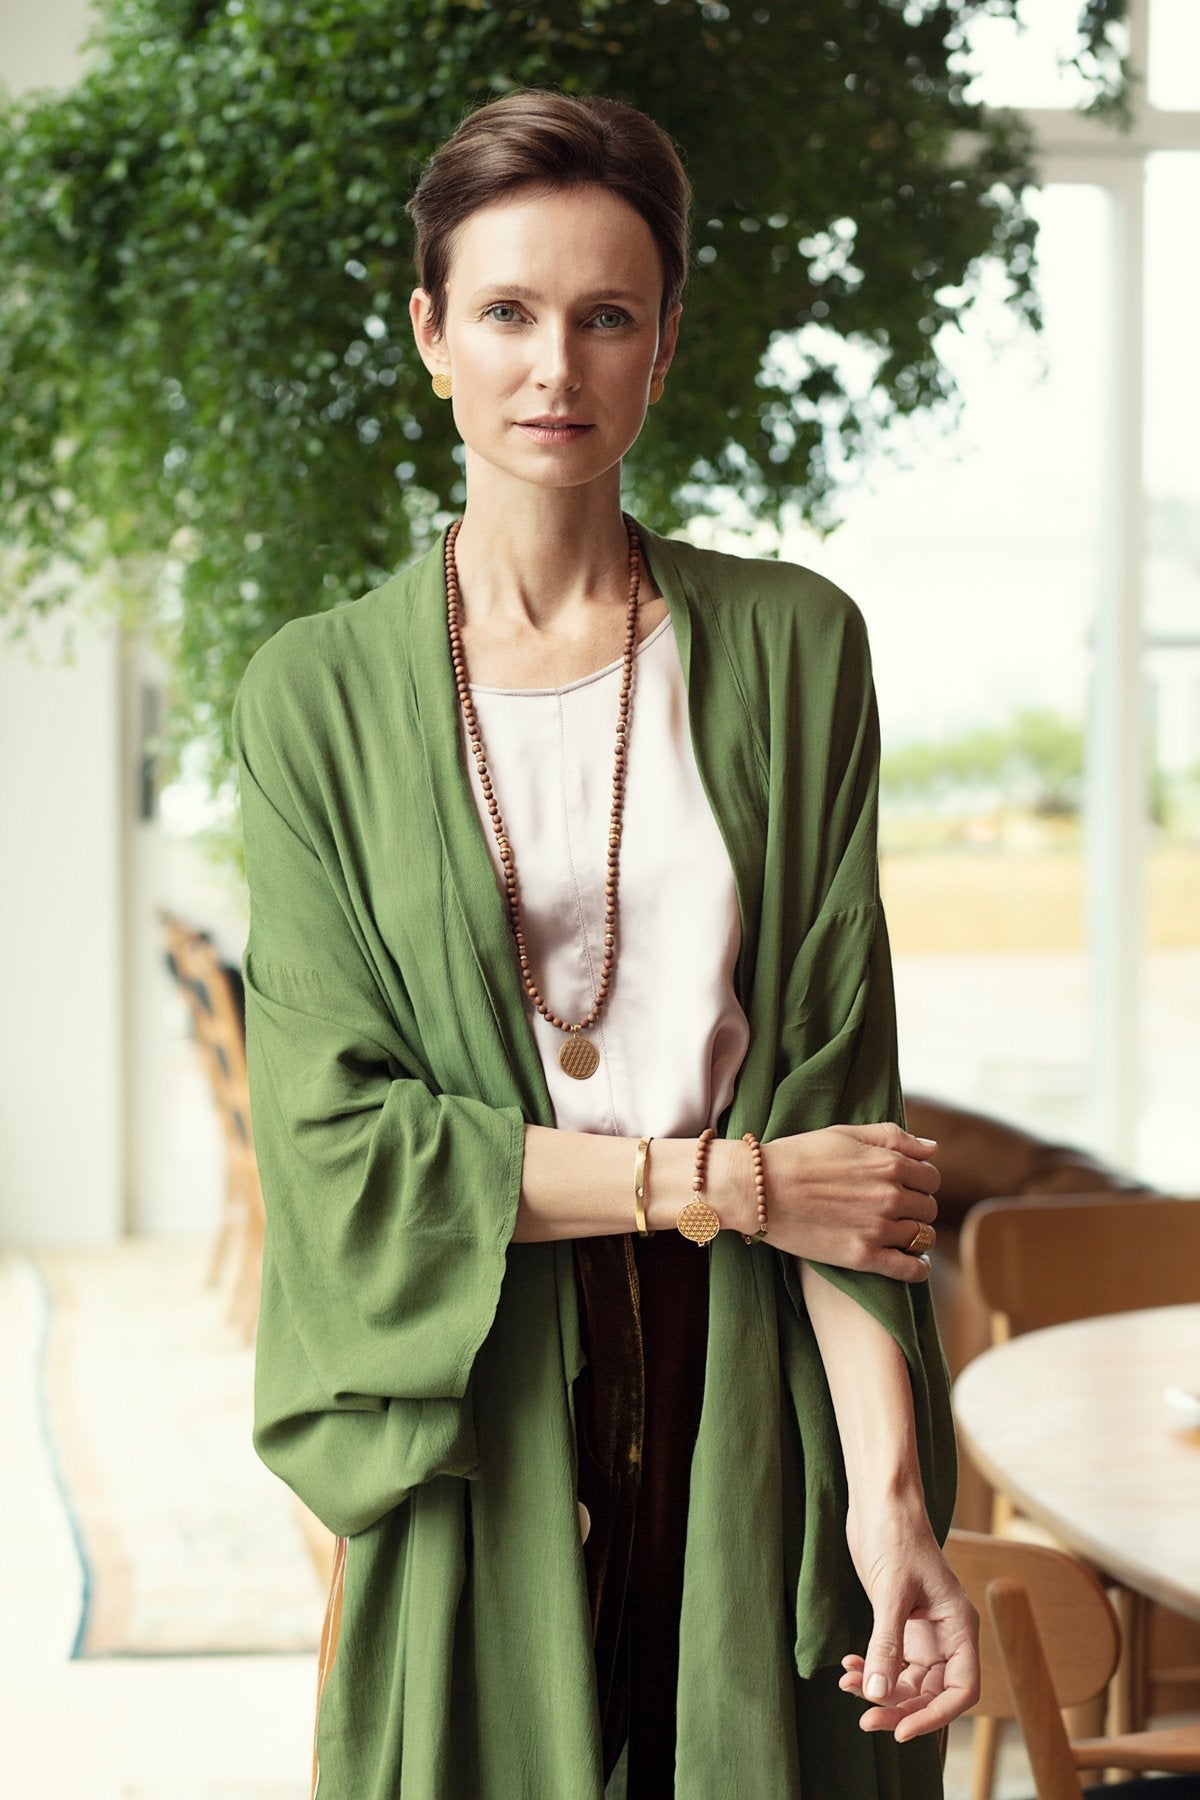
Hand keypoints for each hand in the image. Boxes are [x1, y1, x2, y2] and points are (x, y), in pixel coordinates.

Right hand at [726, 1123, 939, 1282]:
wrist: (759, 1189)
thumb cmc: (798, 1155)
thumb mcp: (845, 1134)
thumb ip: (893, 1137)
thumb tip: (932, 1149)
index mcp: (888, 1162)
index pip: (930, 1177)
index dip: (919, 1182)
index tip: (904, 1187)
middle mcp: (890, 1195)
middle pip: (929, 1208)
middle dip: (917, 1207)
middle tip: (895, 1210)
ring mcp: (878, 1228)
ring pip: (923, 1237)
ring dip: (915, 1235)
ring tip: (897, 1234)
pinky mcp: (863, 1257)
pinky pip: (911, 1270)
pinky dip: (918, 1268)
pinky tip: (913, 1264)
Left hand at [837, 1503, 979, 1741]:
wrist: (880, 1502)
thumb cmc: (896, 1536)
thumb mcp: (891, 1592)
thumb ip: (886, 1645)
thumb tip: (876, 1694)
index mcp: (960, 1627)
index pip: (962, 1690)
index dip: (935, 1717)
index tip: (901, 1730)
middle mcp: (947, 1635)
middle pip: (932, 1693)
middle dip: (899, 1707)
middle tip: (865, 1719)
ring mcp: (924, 1632)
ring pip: (908, 1682)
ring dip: (879, 1689)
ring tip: (847, 1685)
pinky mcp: (901, 1625)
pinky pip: (891, 1663)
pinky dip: (871, 1669)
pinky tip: (849, 1668)